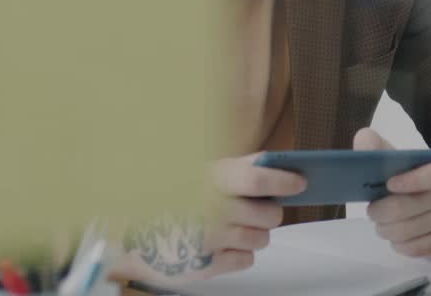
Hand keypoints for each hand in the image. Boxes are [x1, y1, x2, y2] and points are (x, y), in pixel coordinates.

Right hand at [112, 153, 305, 285]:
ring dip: (256, 234)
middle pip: (268, 215)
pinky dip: (241, 253)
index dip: (284, 181)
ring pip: (262, 239)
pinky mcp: (205, 266)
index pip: (257, 179)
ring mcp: (207, 240)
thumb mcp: (202, 173)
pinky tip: (223, 244)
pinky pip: (247, 260)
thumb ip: (241, 167)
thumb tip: (280, 164)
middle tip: (261, 210)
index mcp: (209, 180)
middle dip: (271, 213)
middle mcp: (209, 209)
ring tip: (236, 227)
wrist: (131, 236)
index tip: (300, 183)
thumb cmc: (175, 199)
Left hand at [356, 128, 430, 258]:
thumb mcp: (403, 158)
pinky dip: (398, 244)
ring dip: (385, 229)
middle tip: (371, 210)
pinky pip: (413, 249)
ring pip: (406, 232)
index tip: (389, 184)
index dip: (412, 180)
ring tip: (382, 223)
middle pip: (407, 208)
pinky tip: (398, 236)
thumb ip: (379, 146)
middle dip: (380, 211)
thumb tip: (362, 141)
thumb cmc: (416, 178)